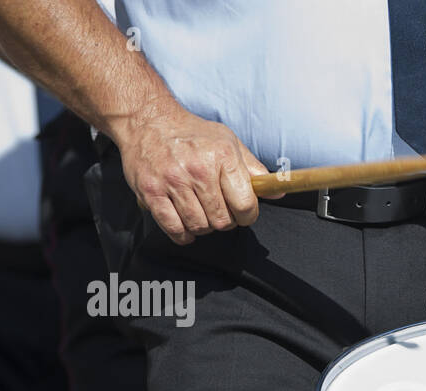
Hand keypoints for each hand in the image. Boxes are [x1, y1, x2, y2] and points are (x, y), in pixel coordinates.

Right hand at [114, 100, 269, 244]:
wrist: (147, 120)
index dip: (248, 216)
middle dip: (226, 222)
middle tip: (219, 211)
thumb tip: (278, 192)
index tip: (243, 214)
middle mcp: (198, 169)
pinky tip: (185, 225)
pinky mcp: (151, 192)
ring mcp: (173, 181)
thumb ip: (254, 169)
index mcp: (222, 157)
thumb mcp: (228, 142)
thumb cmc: (193, 134)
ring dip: (203, 227)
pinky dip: (182, 234)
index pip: (245, 204)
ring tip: (200, 212)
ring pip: (199, 227)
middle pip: (223, 221)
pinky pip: (173, 228)